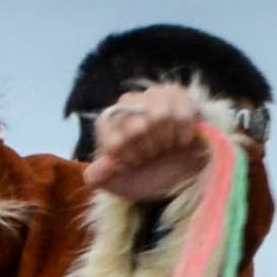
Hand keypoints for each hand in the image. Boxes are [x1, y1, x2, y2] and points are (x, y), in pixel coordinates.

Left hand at [86, 83, 214, 205]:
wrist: (179, 168)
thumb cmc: (146, 172)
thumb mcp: (119, 182)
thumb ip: (99, 179)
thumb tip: (93, 174)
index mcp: (106, 122)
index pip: (114, 142)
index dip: (129, 158)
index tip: (135, 163)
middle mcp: (126, 102)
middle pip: (137, 128)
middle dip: (149, 149)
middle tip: (153, 153)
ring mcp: (152, 95)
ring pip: (160, 116)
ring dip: (166, 140)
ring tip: (166, 145)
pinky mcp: (177, 94)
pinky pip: (182, 115)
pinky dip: (183, 136)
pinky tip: (180, 140)